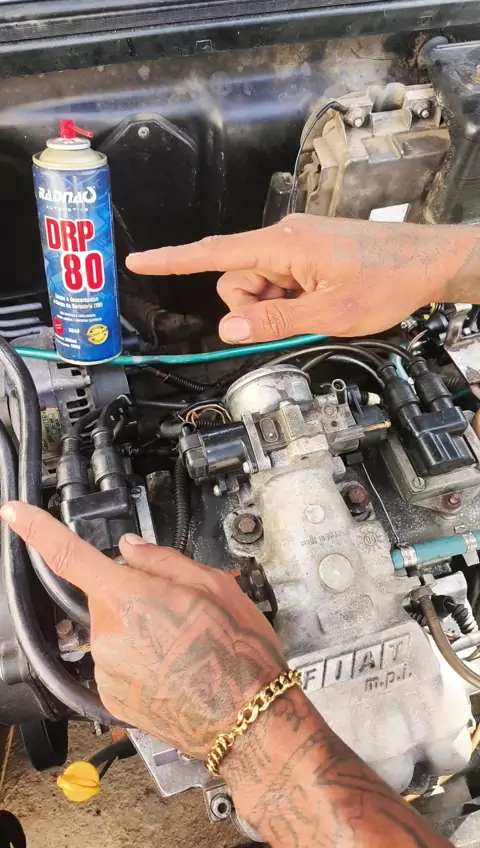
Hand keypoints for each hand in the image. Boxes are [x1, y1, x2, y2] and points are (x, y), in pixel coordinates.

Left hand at [0, 502, 283, 757]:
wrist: (248, 721)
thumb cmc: (238, 653)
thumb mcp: (215, 585)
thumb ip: (163, 560)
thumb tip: (130, 548)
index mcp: (131, 598)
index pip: (69, 556)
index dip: (36, 530)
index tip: (14, 513)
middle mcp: (109, 635)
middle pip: (107, 595)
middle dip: (135, 593)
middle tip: (179, 608)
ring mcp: (108, 670)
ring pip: (114, 629)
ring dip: (139, 628)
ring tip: (184, 645)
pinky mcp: (112, 697)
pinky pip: (118, 661)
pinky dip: (140, 659)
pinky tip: (174, 668)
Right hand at [126, 214, 477, 342]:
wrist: (428, 262)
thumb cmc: (387, 281)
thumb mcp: (328, 312)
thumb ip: (273, 321)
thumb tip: (228, 329)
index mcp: (283, 245)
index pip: (215, 253)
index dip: (173, 260)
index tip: (139, 261)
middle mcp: (284, 238)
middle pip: (236, 279)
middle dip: (253, 306)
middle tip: (295, 315)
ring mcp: (297, 245)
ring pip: (257, 284)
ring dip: (275, 305)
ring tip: (315, 306)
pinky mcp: (308, 253)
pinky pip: (279, 280)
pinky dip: (290, 298)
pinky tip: (319, 300)